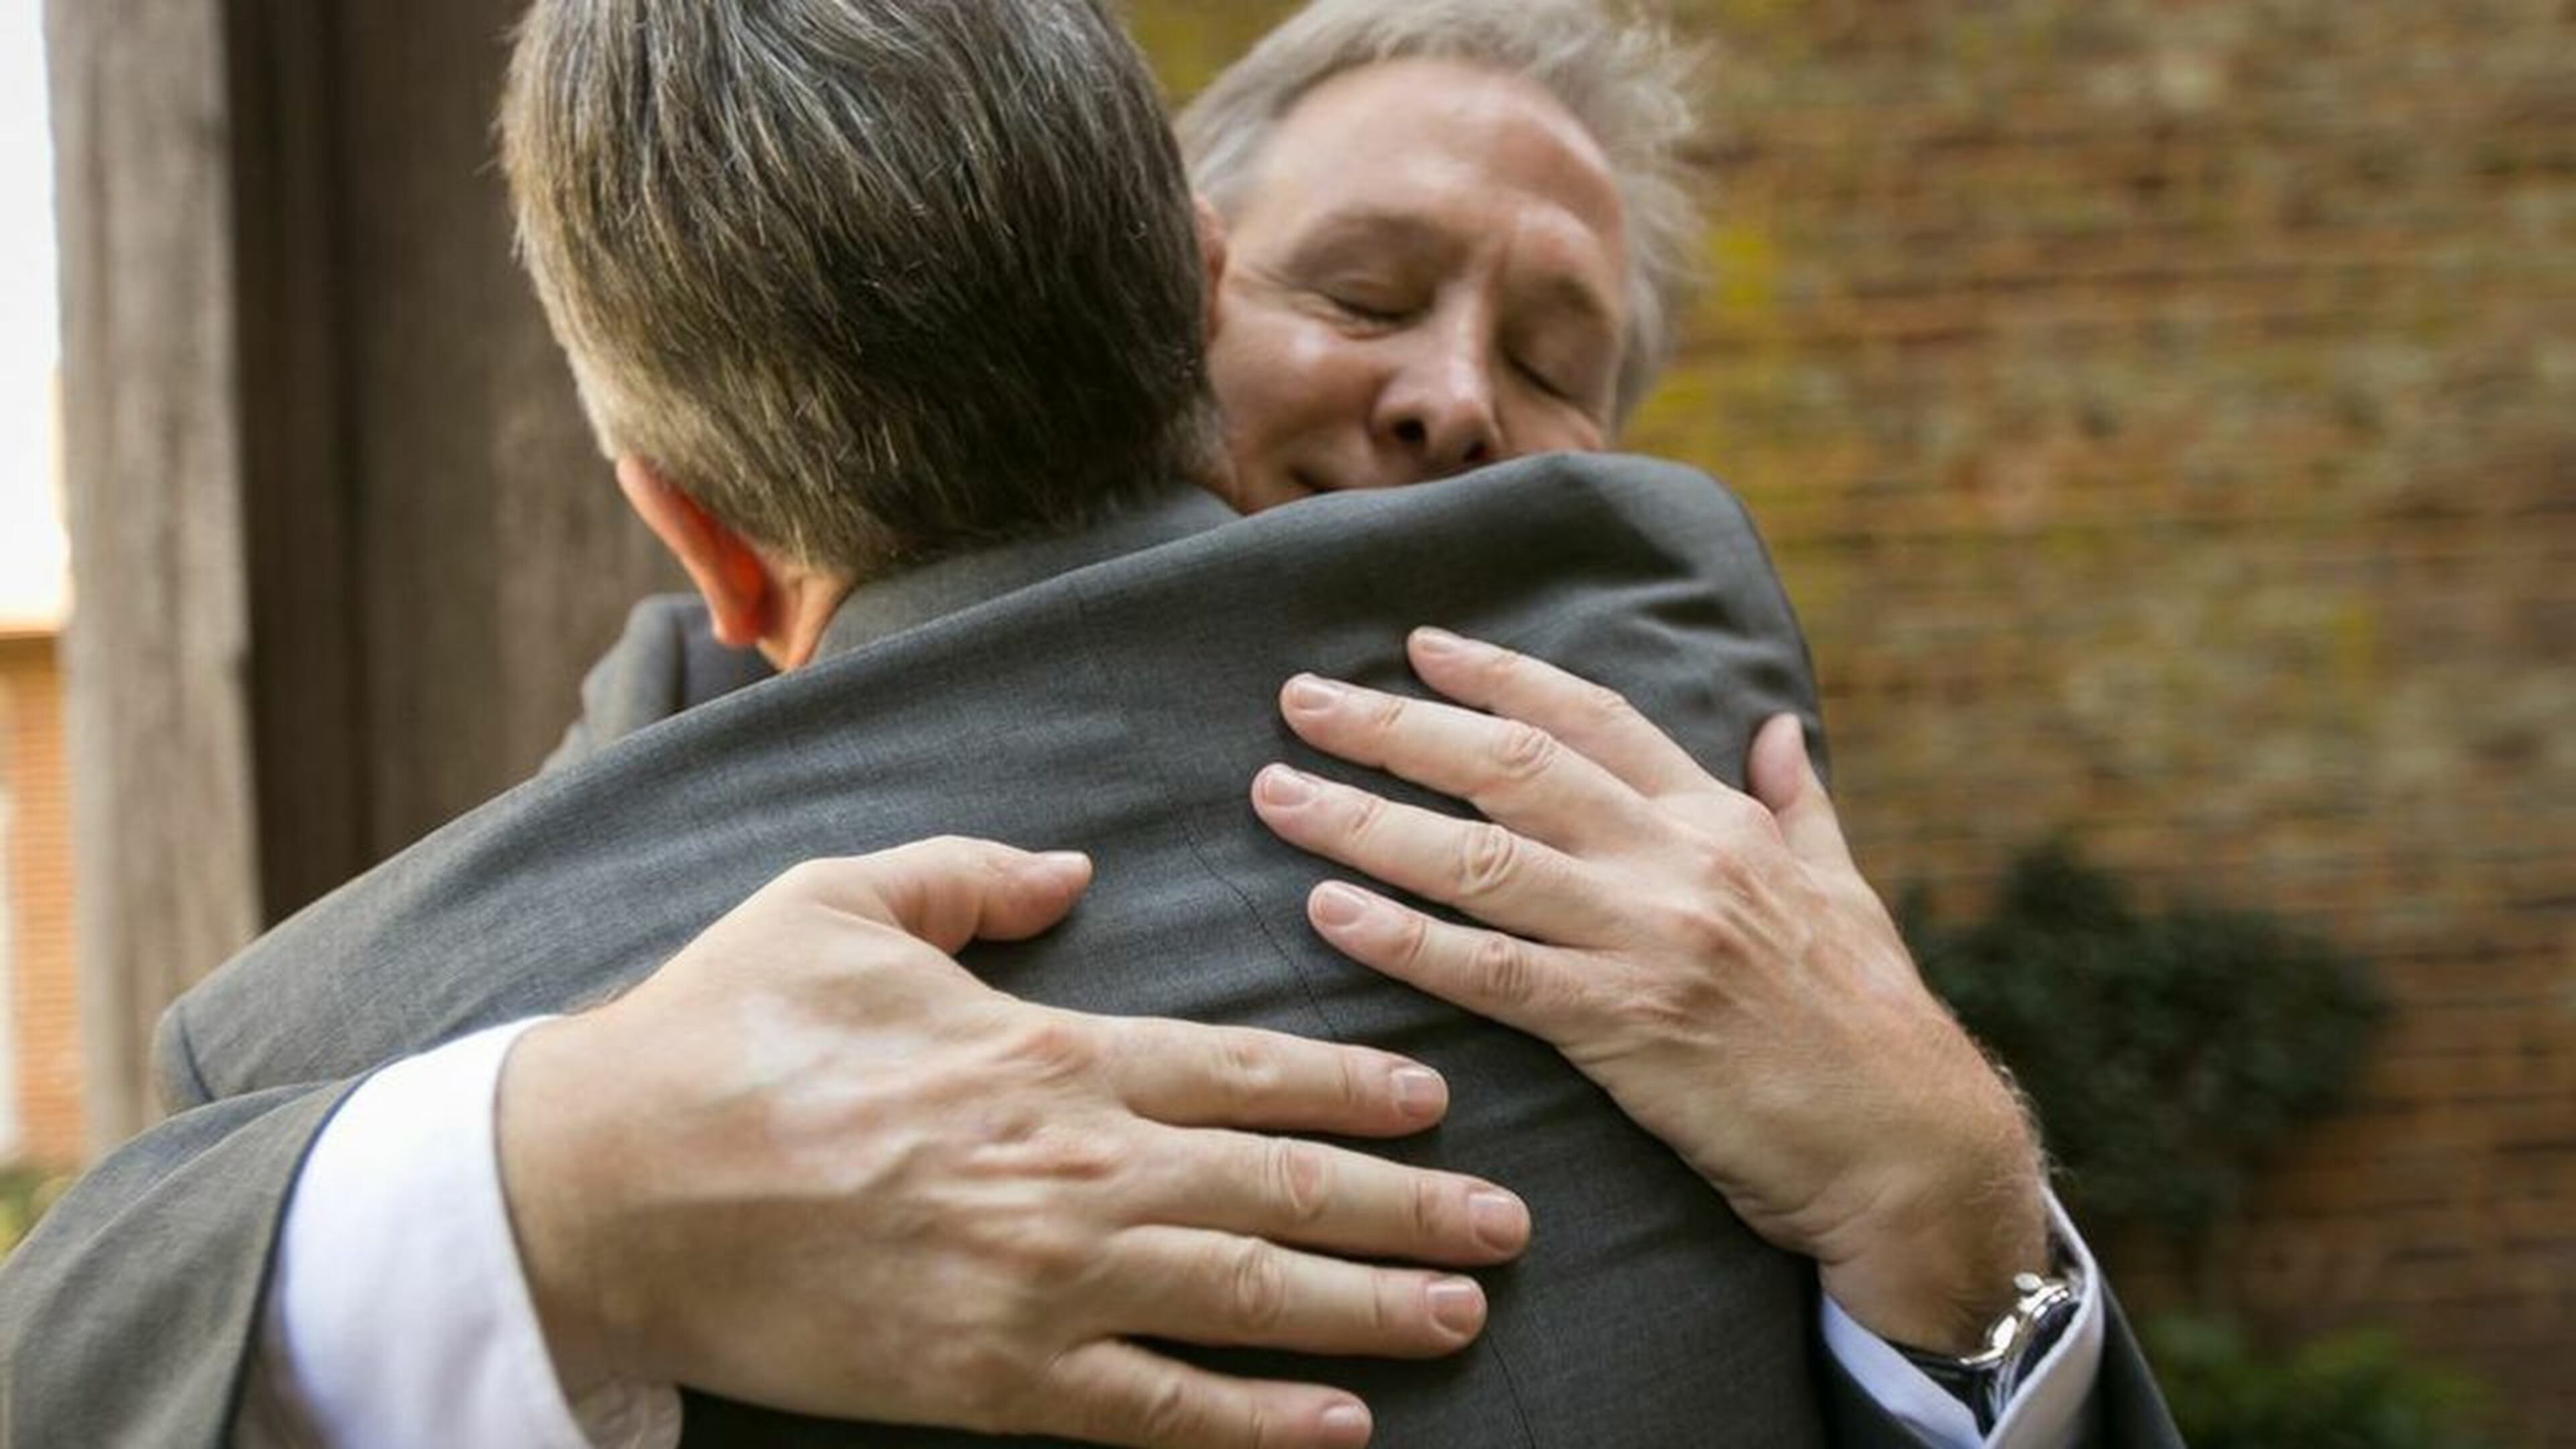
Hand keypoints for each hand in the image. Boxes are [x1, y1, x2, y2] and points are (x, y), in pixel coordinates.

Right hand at [498, 838, 1530, 1448]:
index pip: (1245, 1070)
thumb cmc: (721, 1032)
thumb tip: (1070, 868)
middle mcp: (1074, 1169)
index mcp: (1048, 1052)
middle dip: (1411, 1208)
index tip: (1438, 1103)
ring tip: (1466, 1314)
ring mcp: (1041, 1285)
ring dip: (1371, 1310)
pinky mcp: (991, 1382)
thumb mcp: (839, 901)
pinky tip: (1337, 1431)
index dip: (1353, 1089)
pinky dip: (1254, 1427)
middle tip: (1510, 1226)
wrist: (604, 1185)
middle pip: (1282, 1189)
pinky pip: (1154, 1414)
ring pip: (1249, 1301)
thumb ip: (971, 877)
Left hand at [1250, 630, 2045, 1352]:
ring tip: (1279, 793)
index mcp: (1719, 820)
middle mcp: (1674, 860)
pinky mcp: (1624, 1026)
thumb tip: (1780, 726)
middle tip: (1302, 700)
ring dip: (1365, 821)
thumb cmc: (1871, 1018)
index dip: (1499, 676)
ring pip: (1479, 859)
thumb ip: (1799, 802)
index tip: (1419, 647)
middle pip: (1510, 767)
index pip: (1591, 717)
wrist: (1909, 1142)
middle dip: (1396, 727)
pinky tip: (1331, 910)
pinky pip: (1490, 971)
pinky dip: (1404, 937)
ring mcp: (1646, 940)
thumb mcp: (1842, 887)